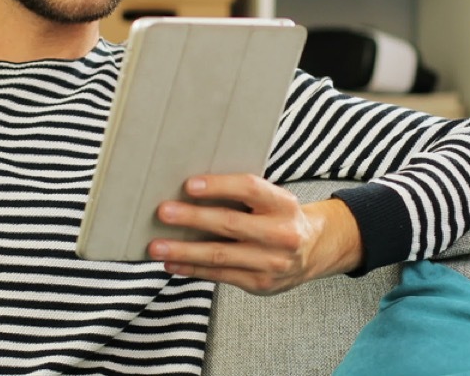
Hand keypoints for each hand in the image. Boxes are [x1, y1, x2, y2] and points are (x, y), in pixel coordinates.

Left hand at [148, 174, 363, 294]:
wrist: (313, 250)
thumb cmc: (280, 217)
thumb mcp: (273, 198)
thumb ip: (243, 194)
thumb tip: (190, 189)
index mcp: (284, 204)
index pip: (250, 189)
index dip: (219, 186)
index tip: (189, 185)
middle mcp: (281, 234)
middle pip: (230, 224)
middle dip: (192, 218)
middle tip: (163, 212)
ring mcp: (271, 263)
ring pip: (220, 255)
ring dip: (184, 251)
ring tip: (156, 246)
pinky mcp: (259, 284)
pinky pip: (219, 275)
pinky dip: (192, 269)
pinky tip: (171, 263)